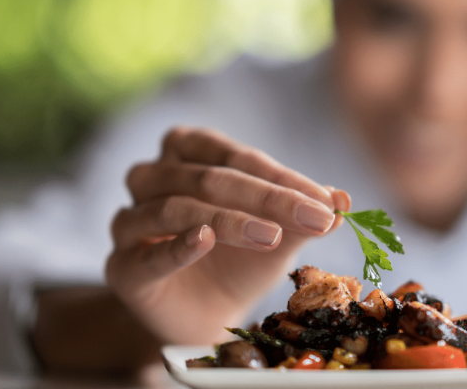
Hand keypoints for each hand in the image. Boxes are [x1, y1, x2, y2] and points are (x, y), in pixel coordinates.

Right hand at [105, 127, 350, 344]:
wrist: (208, 312)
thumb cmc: (241, 259)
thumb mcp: (279, 233)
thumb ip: (304, 215)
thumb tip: (344, 200)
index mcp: (188, 153)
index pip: (237, 157)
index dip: (283, 178)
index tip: (327, 202)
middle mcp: (152, 178)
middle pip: (208, 177)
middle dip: (267, 197)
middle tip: (314, 217)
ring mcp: (131, 221)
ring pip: (174, 207)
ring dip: (227, 220)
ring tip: (271, 236)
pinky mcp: (123, 267)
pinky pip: (146, 254)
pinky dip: (177, 246)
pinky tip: (205, 242)